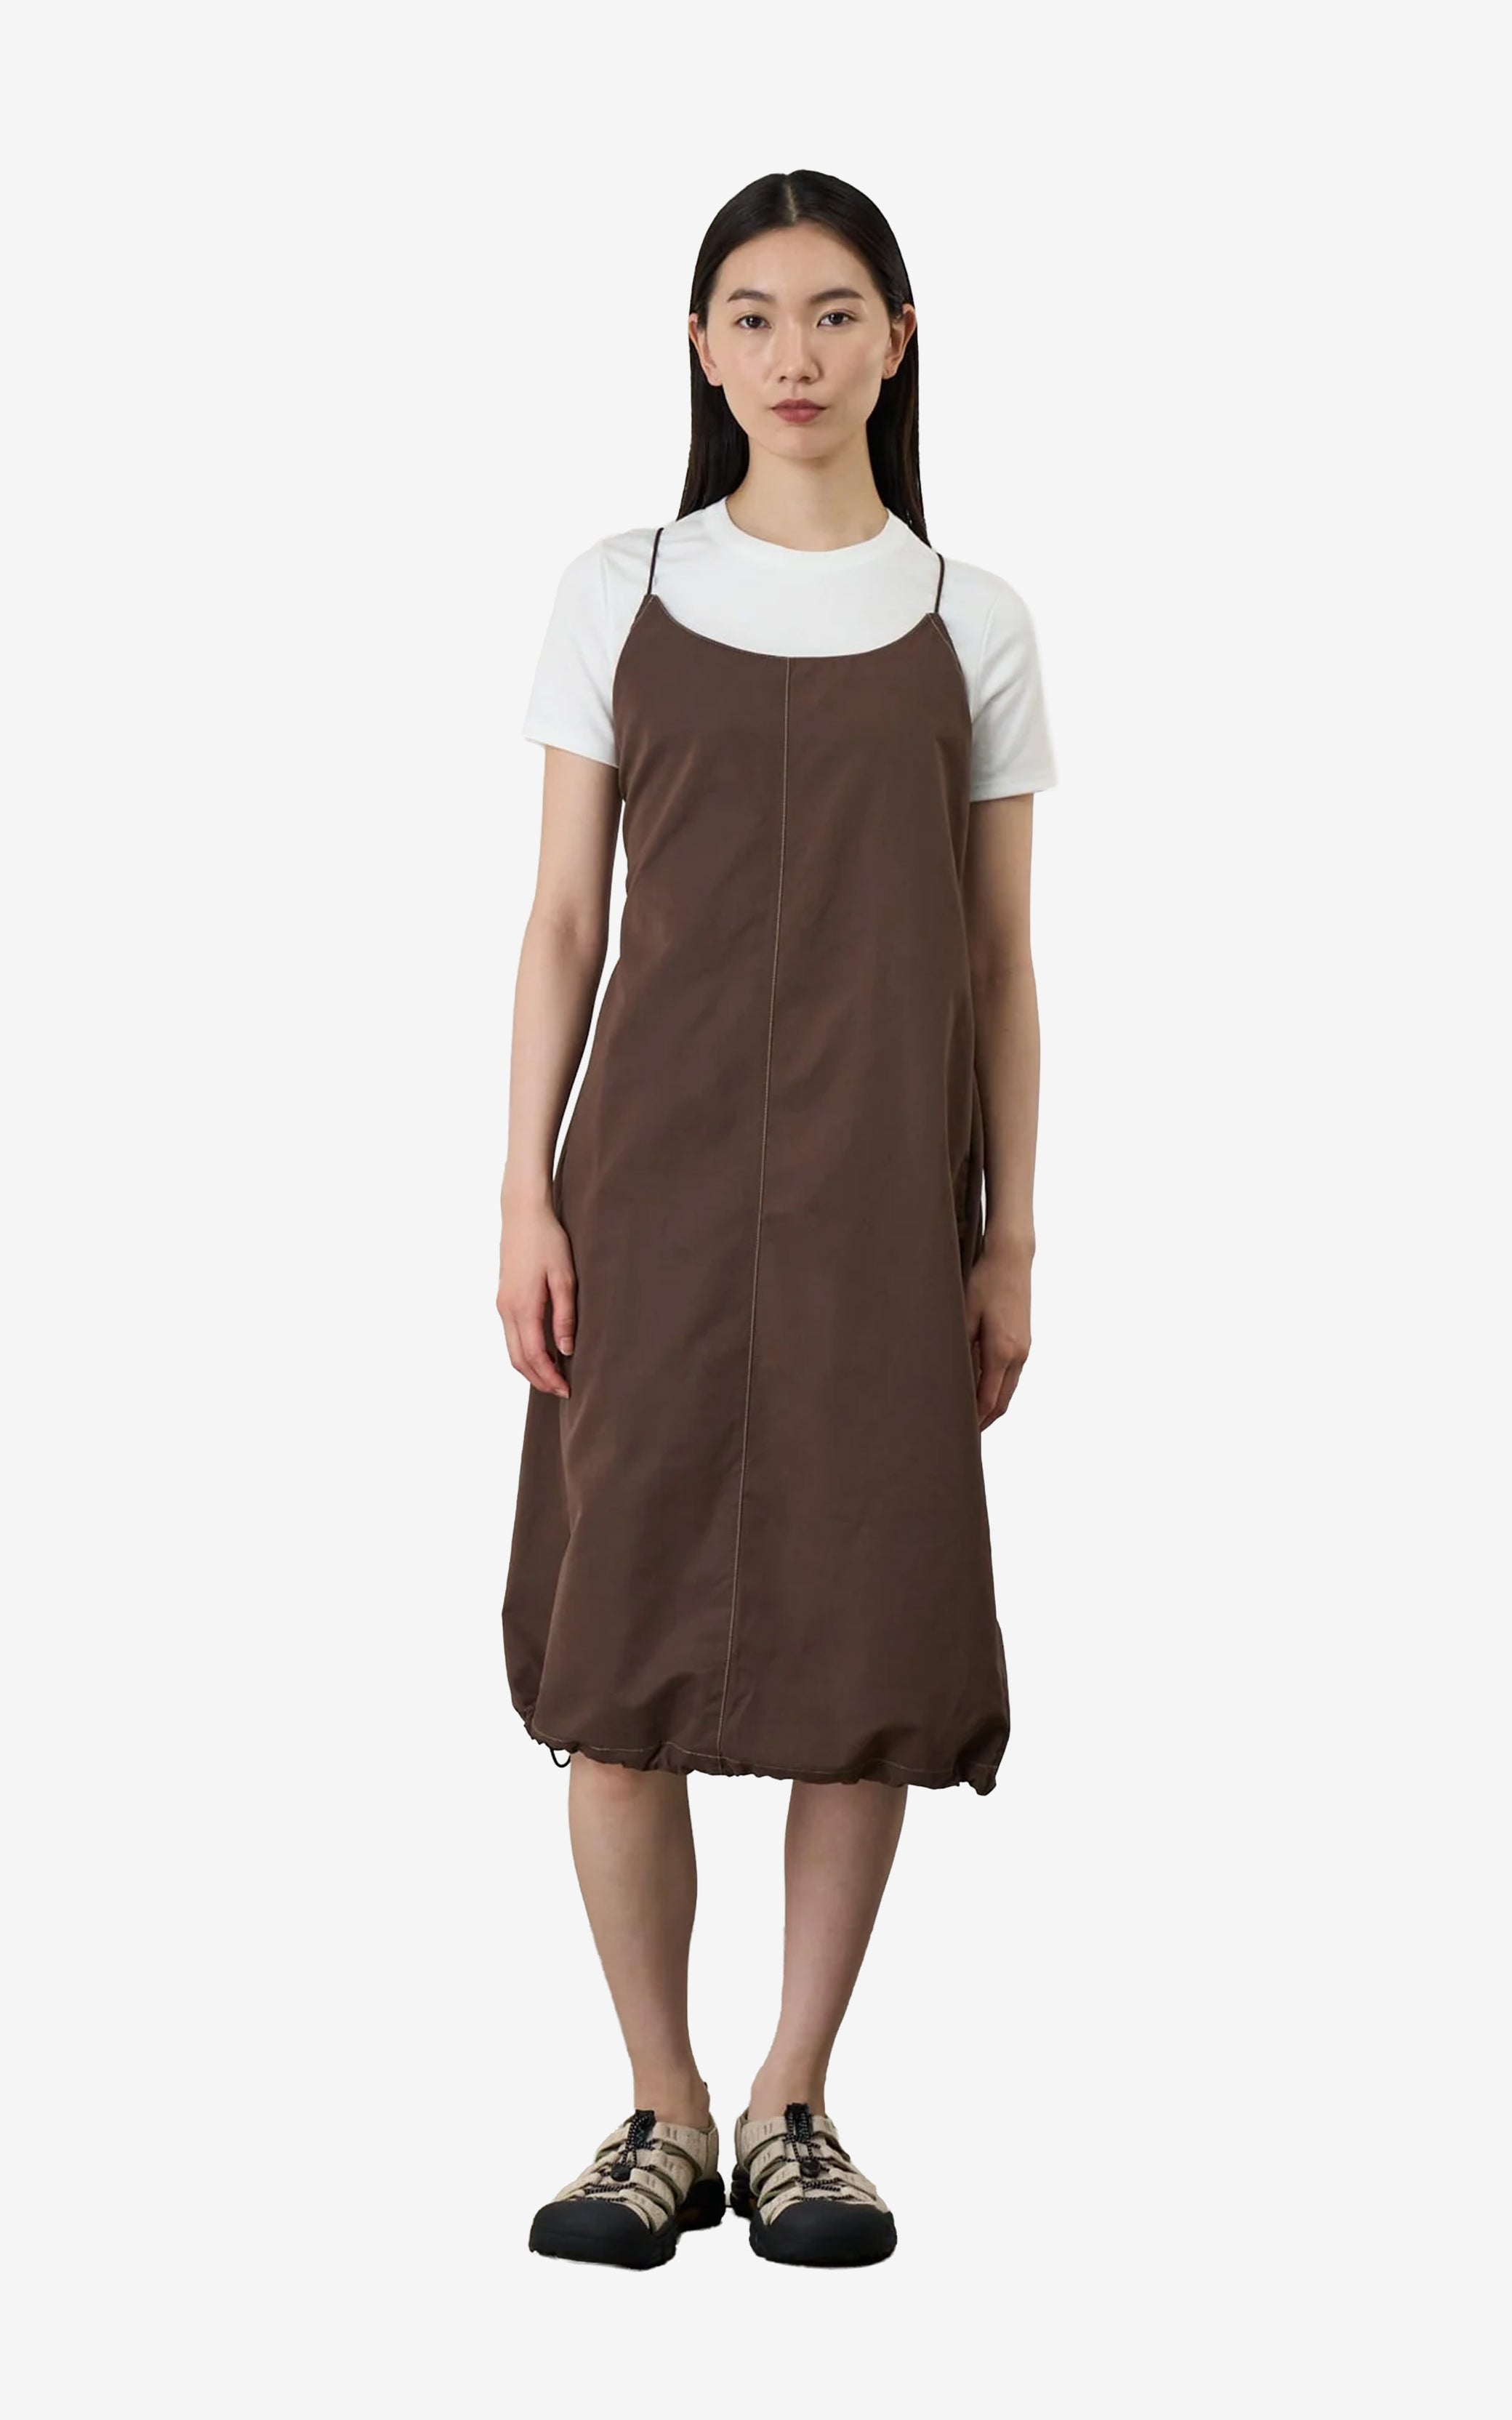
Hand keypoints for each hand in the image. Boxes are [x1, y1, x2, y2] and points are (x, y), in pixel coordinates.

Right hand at [498, 1201, 576, 1396]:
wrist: (522, 1213)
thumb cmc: (547, 1241)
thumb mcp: (564, 1277)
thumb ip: (565, 1316)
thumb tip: (565, 1350)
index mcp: (523, 1307)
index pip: (534, 1355)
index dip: (550, 1377)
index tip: (568, 1389)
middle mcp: (506, 1310)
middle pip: (518, 1359)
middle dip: (539, 1380)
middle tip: (561, 1391)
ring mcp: (502, 1304)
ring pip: (512, 1349)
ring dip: (531, 1368)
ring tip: (554, 1377)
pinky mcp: (503, 1298)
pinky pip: (511, 1335)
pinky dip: (525, 1351)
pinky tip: (543, 1352)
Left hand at [965, 1242, 1030, 1428]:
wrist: (1012, 1258)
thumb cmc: (985, 1281)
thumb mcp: (964, 1314)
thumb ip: (959, 1349)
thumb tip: (948, 1378)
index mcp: (1002, 1352)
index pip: (988, 1400)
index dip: (974, 1420)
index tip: (958, 1434)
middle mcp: (1018, 1355)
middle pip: (1002, 1402)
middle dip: (983, 1420)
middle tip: (963, 1436)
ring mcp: (1024, 1349)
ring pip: (1009, 1390)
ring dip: (992, 1406)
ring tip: (971, 1419)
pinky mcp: (1024, 1341)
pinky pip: (1012, 1376)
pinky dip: (998, 1389)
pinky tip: (982, 1391)